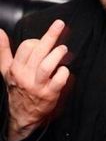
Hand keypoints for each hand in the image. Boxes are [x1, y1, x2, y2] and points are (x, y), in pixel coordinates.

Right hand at [0, 20, 69, 140]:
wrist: (22, 115)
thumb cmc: (16, 88)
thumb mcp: (6, 70)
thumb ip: (3, 50)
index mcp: (15, 68)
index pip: (26, 46)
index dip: (36, 41)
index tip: (42, 43)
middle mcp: (25, 76)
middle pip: (38, 52)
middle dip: (50, 36)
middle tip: (60, 24)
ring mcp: (38, 86)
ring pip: (46, 66)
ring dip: (57, 54)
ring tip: (63, 48)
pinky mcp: (50, 94)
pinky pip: (59, 81)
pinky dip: (64, 72)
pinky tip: (64, 69)